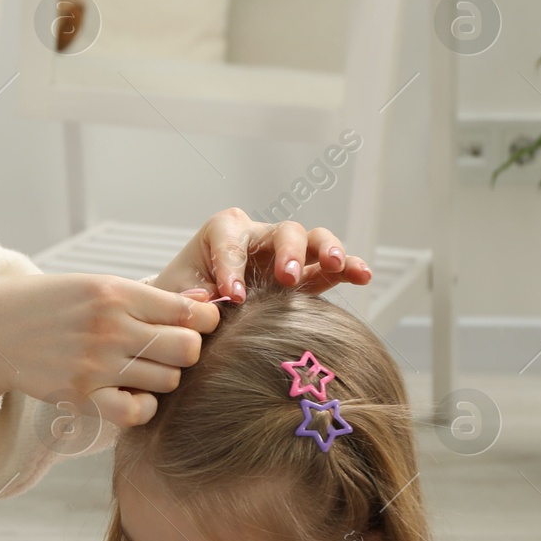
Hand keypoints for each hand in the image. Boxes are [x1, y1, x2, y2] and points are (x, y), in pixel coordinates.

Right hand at [0, 273, 218, 427]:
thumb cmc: (49, 304)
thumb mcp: (94, 285)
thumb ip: (145, 297)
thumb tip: (205, 305)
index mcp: (114, 292)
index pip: (190, 312)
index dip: (204, 321)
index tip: (196, 325)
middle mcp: (108, 327)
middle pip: (187, 349)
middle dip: (188, 350)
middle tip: (170, 349)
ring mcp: (95, 364)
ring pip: (168, 380)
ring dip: (164, 377)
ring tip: (144, 369)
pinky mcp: (81, 396)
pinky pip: (137, 412)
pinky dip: (143, 406)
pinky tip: (132, 393)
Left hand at [150, 208, 372, 301]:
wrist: (196, 308)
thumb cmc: (185, 293)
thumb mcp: (177, 293)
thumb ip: (188, 296)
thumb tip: (204, 300)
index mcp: (223, 232)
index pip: (231, 243)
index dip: (232, 267)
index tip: (233, 297)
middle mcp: (259, 237)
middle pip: (283, 231)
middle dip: (287, 251)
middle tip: (286, 277)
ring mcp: (286, 254)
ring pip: (313, 241)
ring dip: (327, 250)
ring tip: (336, 265)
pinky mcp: (306, 275)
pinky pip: (331, 268)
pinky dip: (348, 268)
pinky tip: (363, 275)